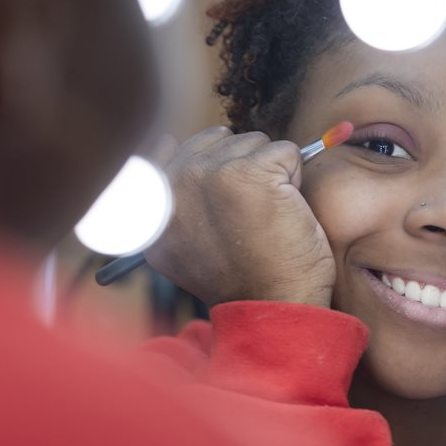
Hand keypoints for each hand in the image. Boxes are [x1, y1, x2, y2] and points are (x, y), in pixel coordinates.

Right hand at [144, 126, 334, 306]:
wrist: (272, 305)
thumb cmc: (239, 277)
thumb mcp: (178, 245)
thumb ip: (166, 196)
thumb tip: (164, 141)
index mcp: (149, 202)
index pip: (176, 147)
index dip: (215, 169)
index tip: (224, 203)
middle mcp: (172, 185)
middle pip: (221, 140)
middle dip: (245, 168)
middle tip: (247, 217)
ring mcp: (207, 175)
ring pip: (256, 143)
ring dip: (271, 174)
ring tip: (264, 218)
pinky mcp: (249, 173)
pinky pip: (286, 152)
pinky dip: (295, 179)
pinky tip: (283, 213)